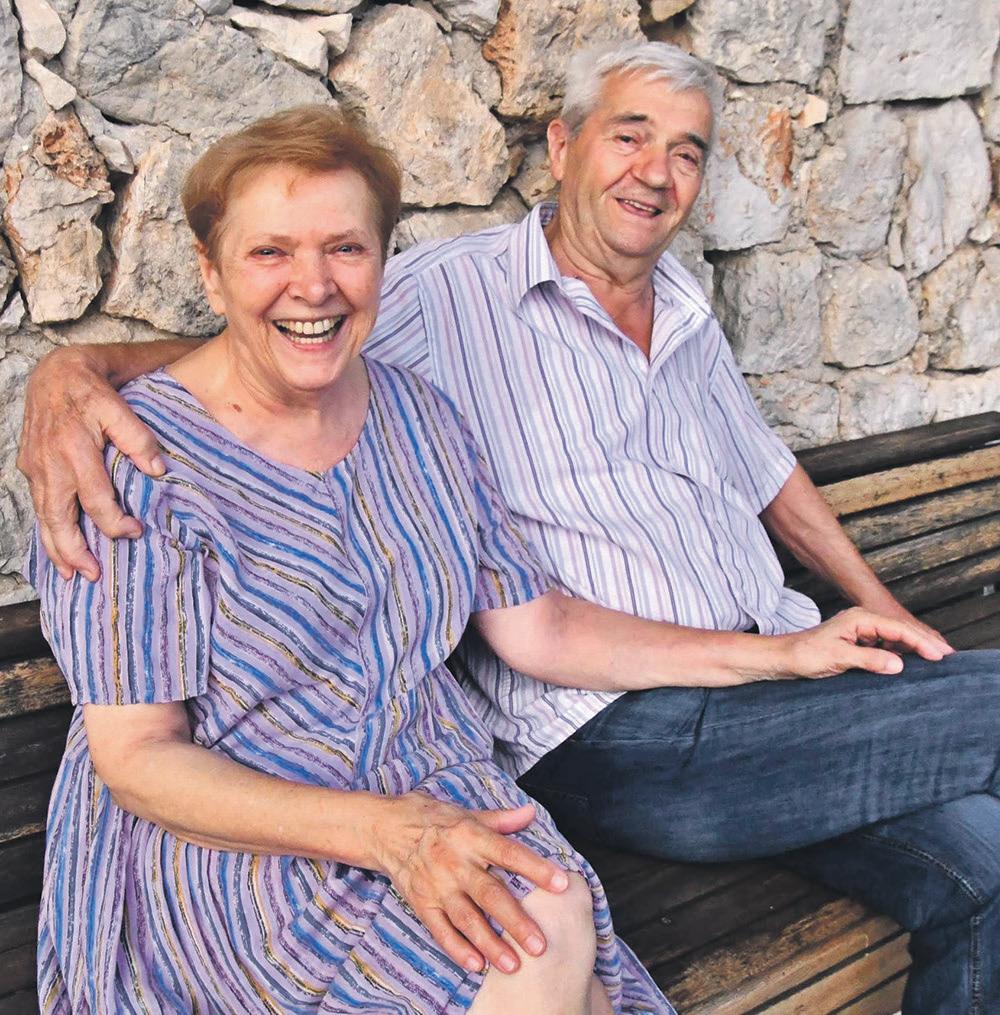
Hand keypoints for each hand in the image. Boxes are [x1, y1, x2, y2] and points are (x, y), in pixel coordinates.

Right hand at [17, 347, 163, 580]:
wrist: (55, 372)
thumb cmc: (92, 389)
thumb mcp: (119, 405)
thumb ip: (137, 438)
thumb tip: (158, 471)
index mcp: (74, 449)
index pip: (95, 498)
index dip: (114, 521)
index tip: (136, 532)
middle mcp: (50, 463)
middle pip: (59, 518)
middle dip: (74, 551)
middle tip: (93, 576)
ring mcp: (36, 467)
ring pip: (43, 517)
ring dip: (56, 549)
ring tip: (72, 575)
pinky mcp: (30, 468)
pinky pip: (38, 507)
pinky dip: (47, 531)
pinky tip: (58, 549)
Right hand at [371, 792, 569, 974]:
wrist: (385, 827)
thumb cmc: (433, 819)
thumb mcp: (467, 813)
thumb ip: (501, 819)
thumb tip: (531, 813)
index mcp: (471, 835)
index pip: (509, 853)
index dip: (536, 868)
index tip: (562, 883)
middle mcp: (455, 862)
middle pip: (490, 894)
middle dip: (516, 921)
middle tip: (540, 944)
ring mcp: (437, 885)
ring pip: (467, 919)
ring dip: (490, 944)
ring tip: (513, 965)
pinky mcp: (421, 903)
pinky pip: (440, 931)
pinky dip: (457, 949)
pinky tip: (476, 965)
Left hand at [777, 607, 950, 679]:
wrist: (784, 658)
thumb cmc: (805, 655)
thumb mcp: (838, 658)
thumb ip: (869, 660)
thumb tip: (900, 665)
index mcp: (859, 618)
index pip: (897, 629)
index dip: (920, 642)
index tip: (939, 656)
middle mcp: (862, 621)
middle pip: (900, 631)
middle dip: (923, 644)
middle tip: (947, 658)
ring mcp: (859, 632)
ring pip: (894, 639)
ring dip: (912, 649)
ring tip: (935, 662)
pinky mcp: (856, 644)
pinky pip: (884, 648)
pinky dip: (898, 655)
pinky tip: (908, 666)